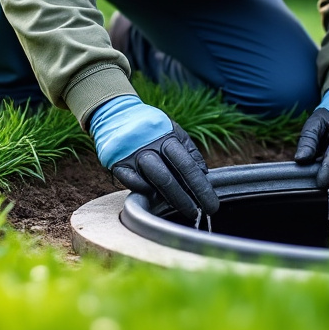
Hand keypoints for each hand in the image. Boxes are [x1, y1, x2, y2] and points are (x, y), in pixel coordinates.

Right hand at [90, 95, 219, 217]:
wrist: (118, 114)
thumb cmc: (154, 129)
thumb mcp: (175, 132)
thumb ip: (190, 152)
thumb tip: (204, 174)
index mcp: (167, 138)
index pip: (187, 166)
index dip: (200, 187)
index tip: (211, 205)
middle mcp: (149, 147)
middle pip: (168, 179)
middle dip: (184, 200)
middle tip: (197, 215)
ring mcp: (132, 156)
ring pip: (151, 182)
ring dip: (168, 199)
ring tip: (182, 209)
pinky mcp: (118, 164)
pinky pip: (131, 183)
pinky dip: (144, 190)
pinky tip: (154, 196)